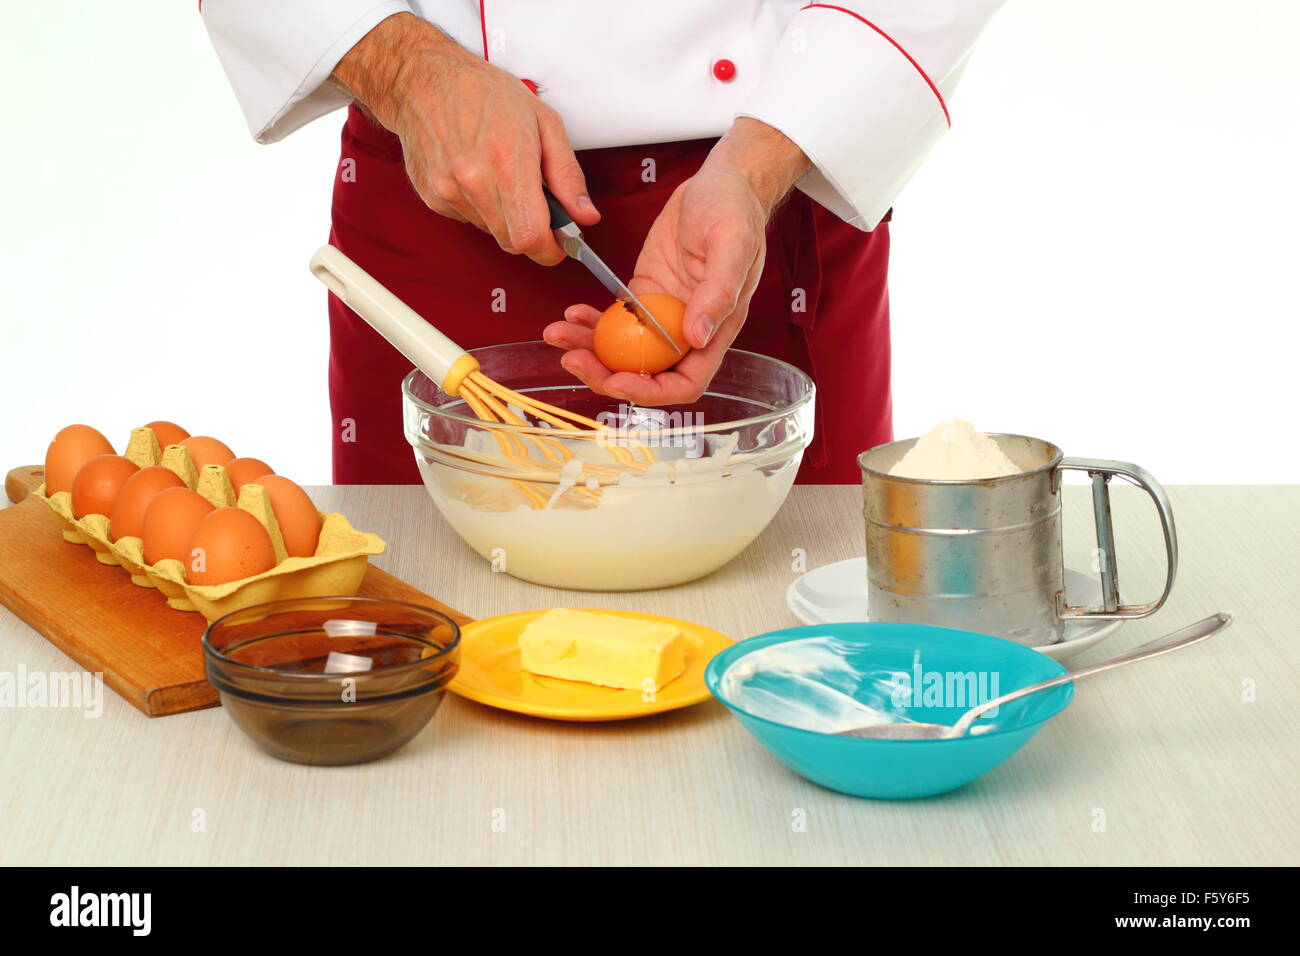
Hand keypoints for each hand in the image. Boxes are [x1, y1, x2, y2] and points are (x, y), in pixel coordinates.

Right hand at [332, 13, 597, 263]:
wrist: (424, 80)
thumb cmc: (484, 93)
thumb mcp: (544, 123)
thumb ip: (568, 176)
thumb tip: (585, 216)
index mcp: (507, 162)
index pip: (531, 237)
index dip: (551, 249)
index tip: (560, 243)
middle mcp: (473, 181)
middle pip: (512, 242)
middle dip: (531, 231)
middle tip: (535, 202)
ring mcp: (449, 191)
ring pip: (491, 232)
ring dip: (505, 217)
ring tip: (501, 175)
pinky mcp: (433, 197)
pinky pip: (469, 220)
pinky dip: (480, 207)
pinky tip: (477, 175)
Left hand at [544, 118, 809, 402]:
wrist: (722, 181)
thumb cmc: (736, 210)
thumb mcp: (734, 244)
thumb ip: (718, 292)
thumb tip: (697, 335)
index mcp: (716, 329)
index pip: (686, 383)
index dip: (651, 391)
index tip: (618, 380)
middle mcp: (687, 330)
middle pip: (645, 374)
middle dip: (606, 375)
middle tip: (572, 360)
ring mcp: (662, 315)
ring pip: (622, 351)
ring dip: (588, 351)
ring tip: (558, 334)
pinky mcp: (644, 295)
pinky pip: (613, 321)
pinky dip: (589, 324)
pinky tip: (571, 314)